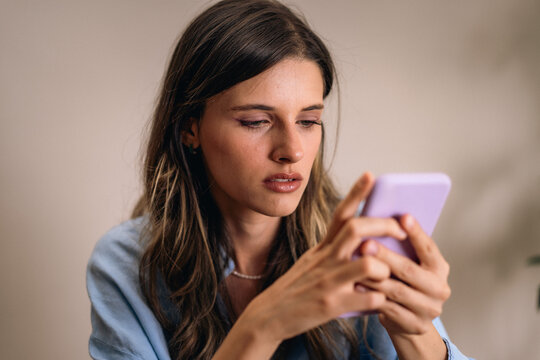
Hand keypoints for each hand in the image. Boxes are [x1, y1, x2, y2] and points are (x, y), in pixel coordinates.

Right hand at [239, 172, 406, 341]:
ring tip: (386, 278)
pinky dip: (380, 301)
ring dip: (385, 269)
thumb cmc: (296, 288)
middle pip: (357, 229)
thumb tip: (362, 241)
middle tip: (400, 231)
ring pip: (369, 263)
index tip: (371, 175)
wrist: (269, 315)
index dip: (356, 192)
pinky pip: (369, 299)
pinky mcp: (332, 305)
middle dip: (385, 226)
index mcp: (322, 247)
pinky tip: (379, 304)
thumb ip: (334, 250)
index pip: (340, 213)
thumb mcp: (312, 262)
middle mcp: (325, 259)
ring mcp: (329, 281)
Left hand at [360, 214, 451, 335]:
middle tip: (366, 244)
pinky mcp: (415, 325)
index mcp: (439, 268)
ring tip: (356, 265)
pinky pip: (390, 309)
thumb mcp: (410, 263)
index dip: (416, 233)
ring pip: (397, 290)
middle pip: (410, 270)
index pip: (429, 248)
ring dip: (374, 277)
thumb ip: (403, 246)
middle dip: (386, 256)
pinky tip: (357, 287)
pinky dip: (372, 297)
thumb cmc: (403, 282)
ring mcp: (429, 309)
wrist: (407, 320)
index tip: (403, 216)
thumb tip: (387, 217)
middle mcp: (439, 289)